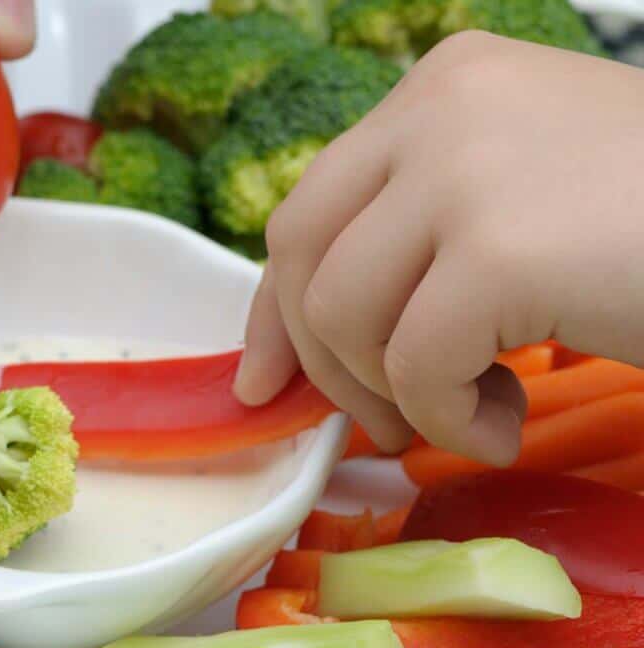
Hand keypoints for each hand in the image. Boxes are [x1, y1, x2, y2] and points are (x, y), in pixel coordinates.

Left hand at [235, 32, 643, 466]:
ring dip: (397, 398)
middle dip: (326, 363)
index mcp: (441, 91)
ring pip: (346, 318)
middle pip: (303, 259)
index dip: (274, 308)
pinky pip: (416, 367)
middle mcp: (440, 108)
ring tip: (471, 413)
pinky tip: (504, 421)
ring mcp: (466, 170)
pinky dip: (449, 421)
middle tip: (382, 421)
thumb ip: (415, 242)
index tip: (265, 379)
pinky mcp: (501, 249)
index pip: (307, 209)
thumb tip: (308, 341)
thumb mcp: (516, 202)